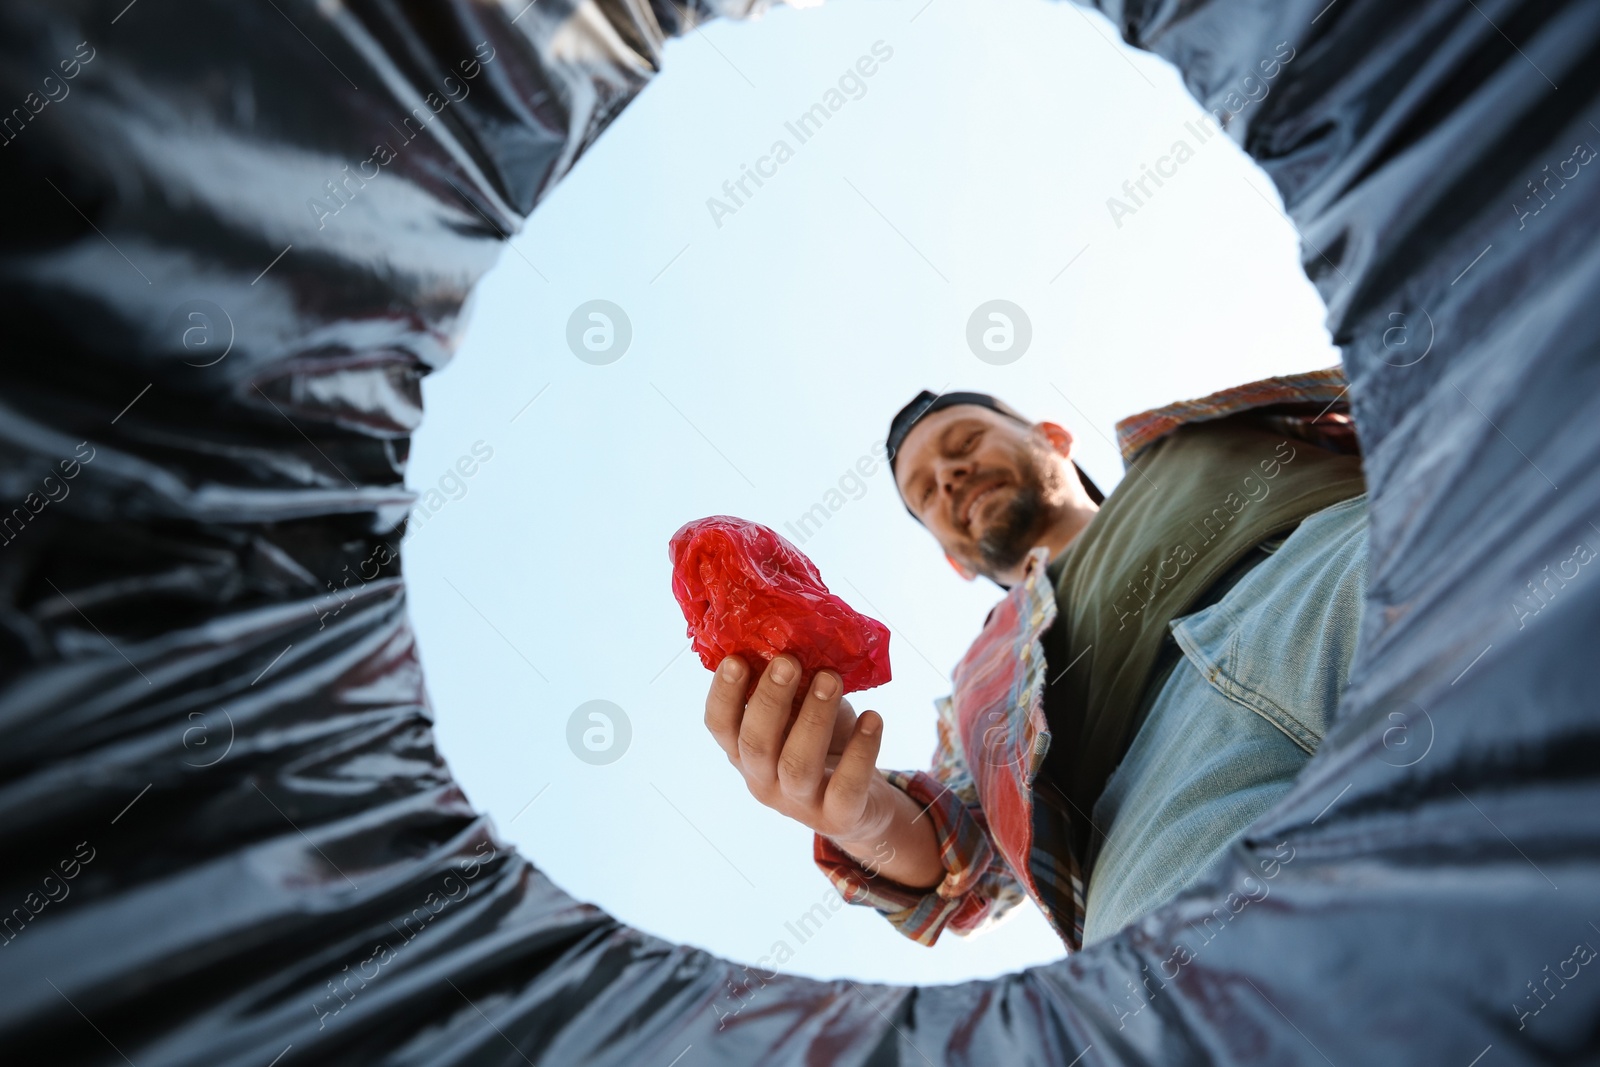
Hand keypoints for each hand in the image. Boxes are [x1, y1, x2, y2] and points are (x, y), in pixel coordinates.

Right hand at [704, 652, 894, 843]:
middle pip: (755, 744)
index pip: (719, 726)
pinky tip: (873, 717)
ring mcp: (798, 803)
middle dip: (770, 699)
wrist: (862, 802)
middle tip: (788, 661)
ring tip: (831, 678)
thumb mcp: (802, 712)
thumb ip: (794, 685)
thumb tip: (795, 636)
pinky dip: (861, 750)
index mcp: (744, 751)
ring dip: (814, 717)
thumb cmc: (823, 744)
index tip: (735, 659)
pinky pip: (846, 786)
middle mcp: (762, 781)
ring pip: (797, 764)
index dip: (723, 694)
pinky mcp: (838, 817)